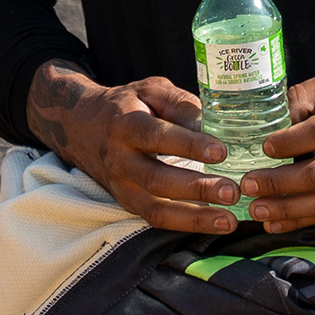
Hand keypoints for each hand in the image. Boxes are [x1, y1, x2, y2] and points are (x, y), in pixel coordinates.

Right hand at [28, 60, 242, 234]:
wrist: (82, 127)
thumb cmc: (129, 105)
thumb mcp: (150, 90)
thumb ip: (179, 103)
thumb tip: (211, 123)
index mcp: (126, 125)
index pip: (157, 136)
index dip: (189, 146)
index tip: (221, 152)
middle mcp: (120, 159)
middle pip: (157, 179)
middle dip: (197, 188)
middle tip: (232, 191)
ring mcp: (121, 186)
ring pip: (156, 209)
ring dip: (195, 217)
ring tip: (229, 220)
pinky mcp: (127, 203)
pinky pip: (157, 219)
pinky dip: (186, 224)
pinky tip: (215, 223)